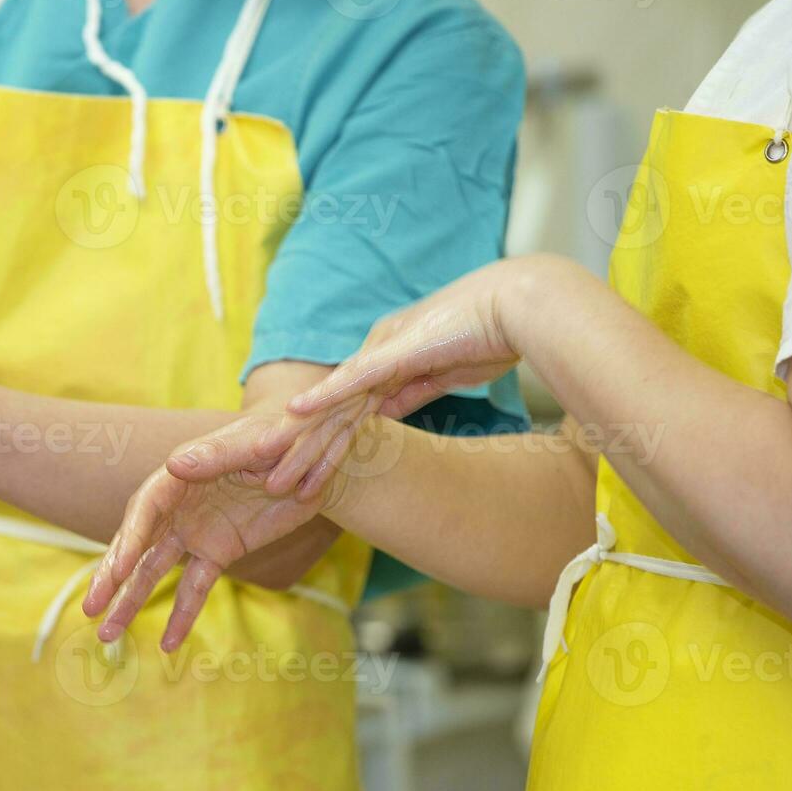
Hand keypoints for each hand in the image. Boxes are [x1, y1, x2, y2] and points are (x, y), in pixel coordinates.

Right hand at [81, 403, 373, 651]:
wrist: (314, 456)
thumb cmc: (282, 437)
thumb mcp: (255, 442)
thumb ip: (218, 455)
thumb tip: (174, 466)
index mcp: (181, 474)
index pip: (145, 509)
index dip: (129, 539)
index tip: (118, 570)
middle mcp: (179, 505)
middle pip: (137, 544)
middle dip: (112, 577)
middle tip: (90, 609)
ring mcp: (195, 531)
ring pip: (155, 570)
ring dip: (131, 601)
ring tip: (108, 635)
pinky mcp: (218, 552)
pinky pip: (195, 587)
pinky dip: (182, 615)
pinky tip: (168, 644)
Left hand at [255, 256, 566, 491]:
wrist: (520, 305)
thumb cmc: (494, 336)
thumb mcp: (447, 374)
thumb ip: (415, 389)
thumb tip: (388, 410)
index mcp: (389, 358)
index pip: (349, 411)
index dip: (325, 446)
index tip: (305, 477)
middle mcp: (377, 351)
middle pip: (332, 413)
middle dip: (302, 453)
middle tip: (272, 485)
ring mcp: (383, 349)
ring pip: (336, 406)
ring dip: (305, 444)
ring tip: (276, 476)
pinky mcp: (395, 350)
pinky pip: (352, 379)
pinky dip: (323, 397)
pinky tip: (295, 413)